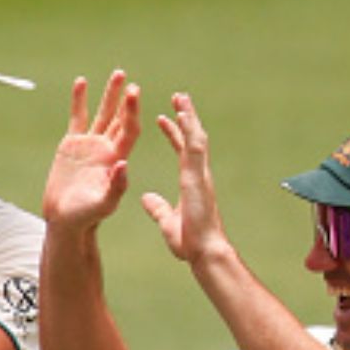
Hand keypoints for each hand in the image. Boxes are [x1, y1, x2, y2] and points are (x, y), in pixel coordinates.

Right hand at [42, 70, 141, 234]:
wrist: (65, 219)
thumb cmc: (87, 216)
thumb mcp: (104, 205)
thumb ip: (116, 187)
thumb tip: (123, 164)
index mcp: (118, 160)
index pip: (129, 130)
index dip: (132, 112)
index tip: (134, 94)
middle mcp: (107, 148)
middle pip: (120, 118)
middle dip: (126, 100)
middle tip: (130, 82)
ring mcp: (90, 145)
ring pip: (102, 113)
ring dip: (110, 94)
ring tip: (119, 74)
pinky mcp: (72, 144)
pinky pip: (77, 117)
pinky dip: (79, 100)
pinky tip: (82, 83)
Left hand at [139, 92, 233, 264]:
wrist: (203, 251)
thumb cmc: (189, 242)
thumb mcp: (167, 220)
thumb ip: (157, 207)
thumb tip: (146, 198)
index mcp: (192, 182)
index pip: (182, 151)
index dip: (174, 134)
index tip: (163, 119)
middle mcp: (199, 174)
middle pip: (192, 138)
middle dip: (185, 117)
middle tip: (178, 97)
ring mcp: (200, 174)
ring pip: (196, 138)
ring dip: (189, 116)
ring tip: (180, 97)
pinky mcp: (199, 177)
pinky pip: (194, 148)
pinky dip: (189, 130)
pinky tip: (183, 115)